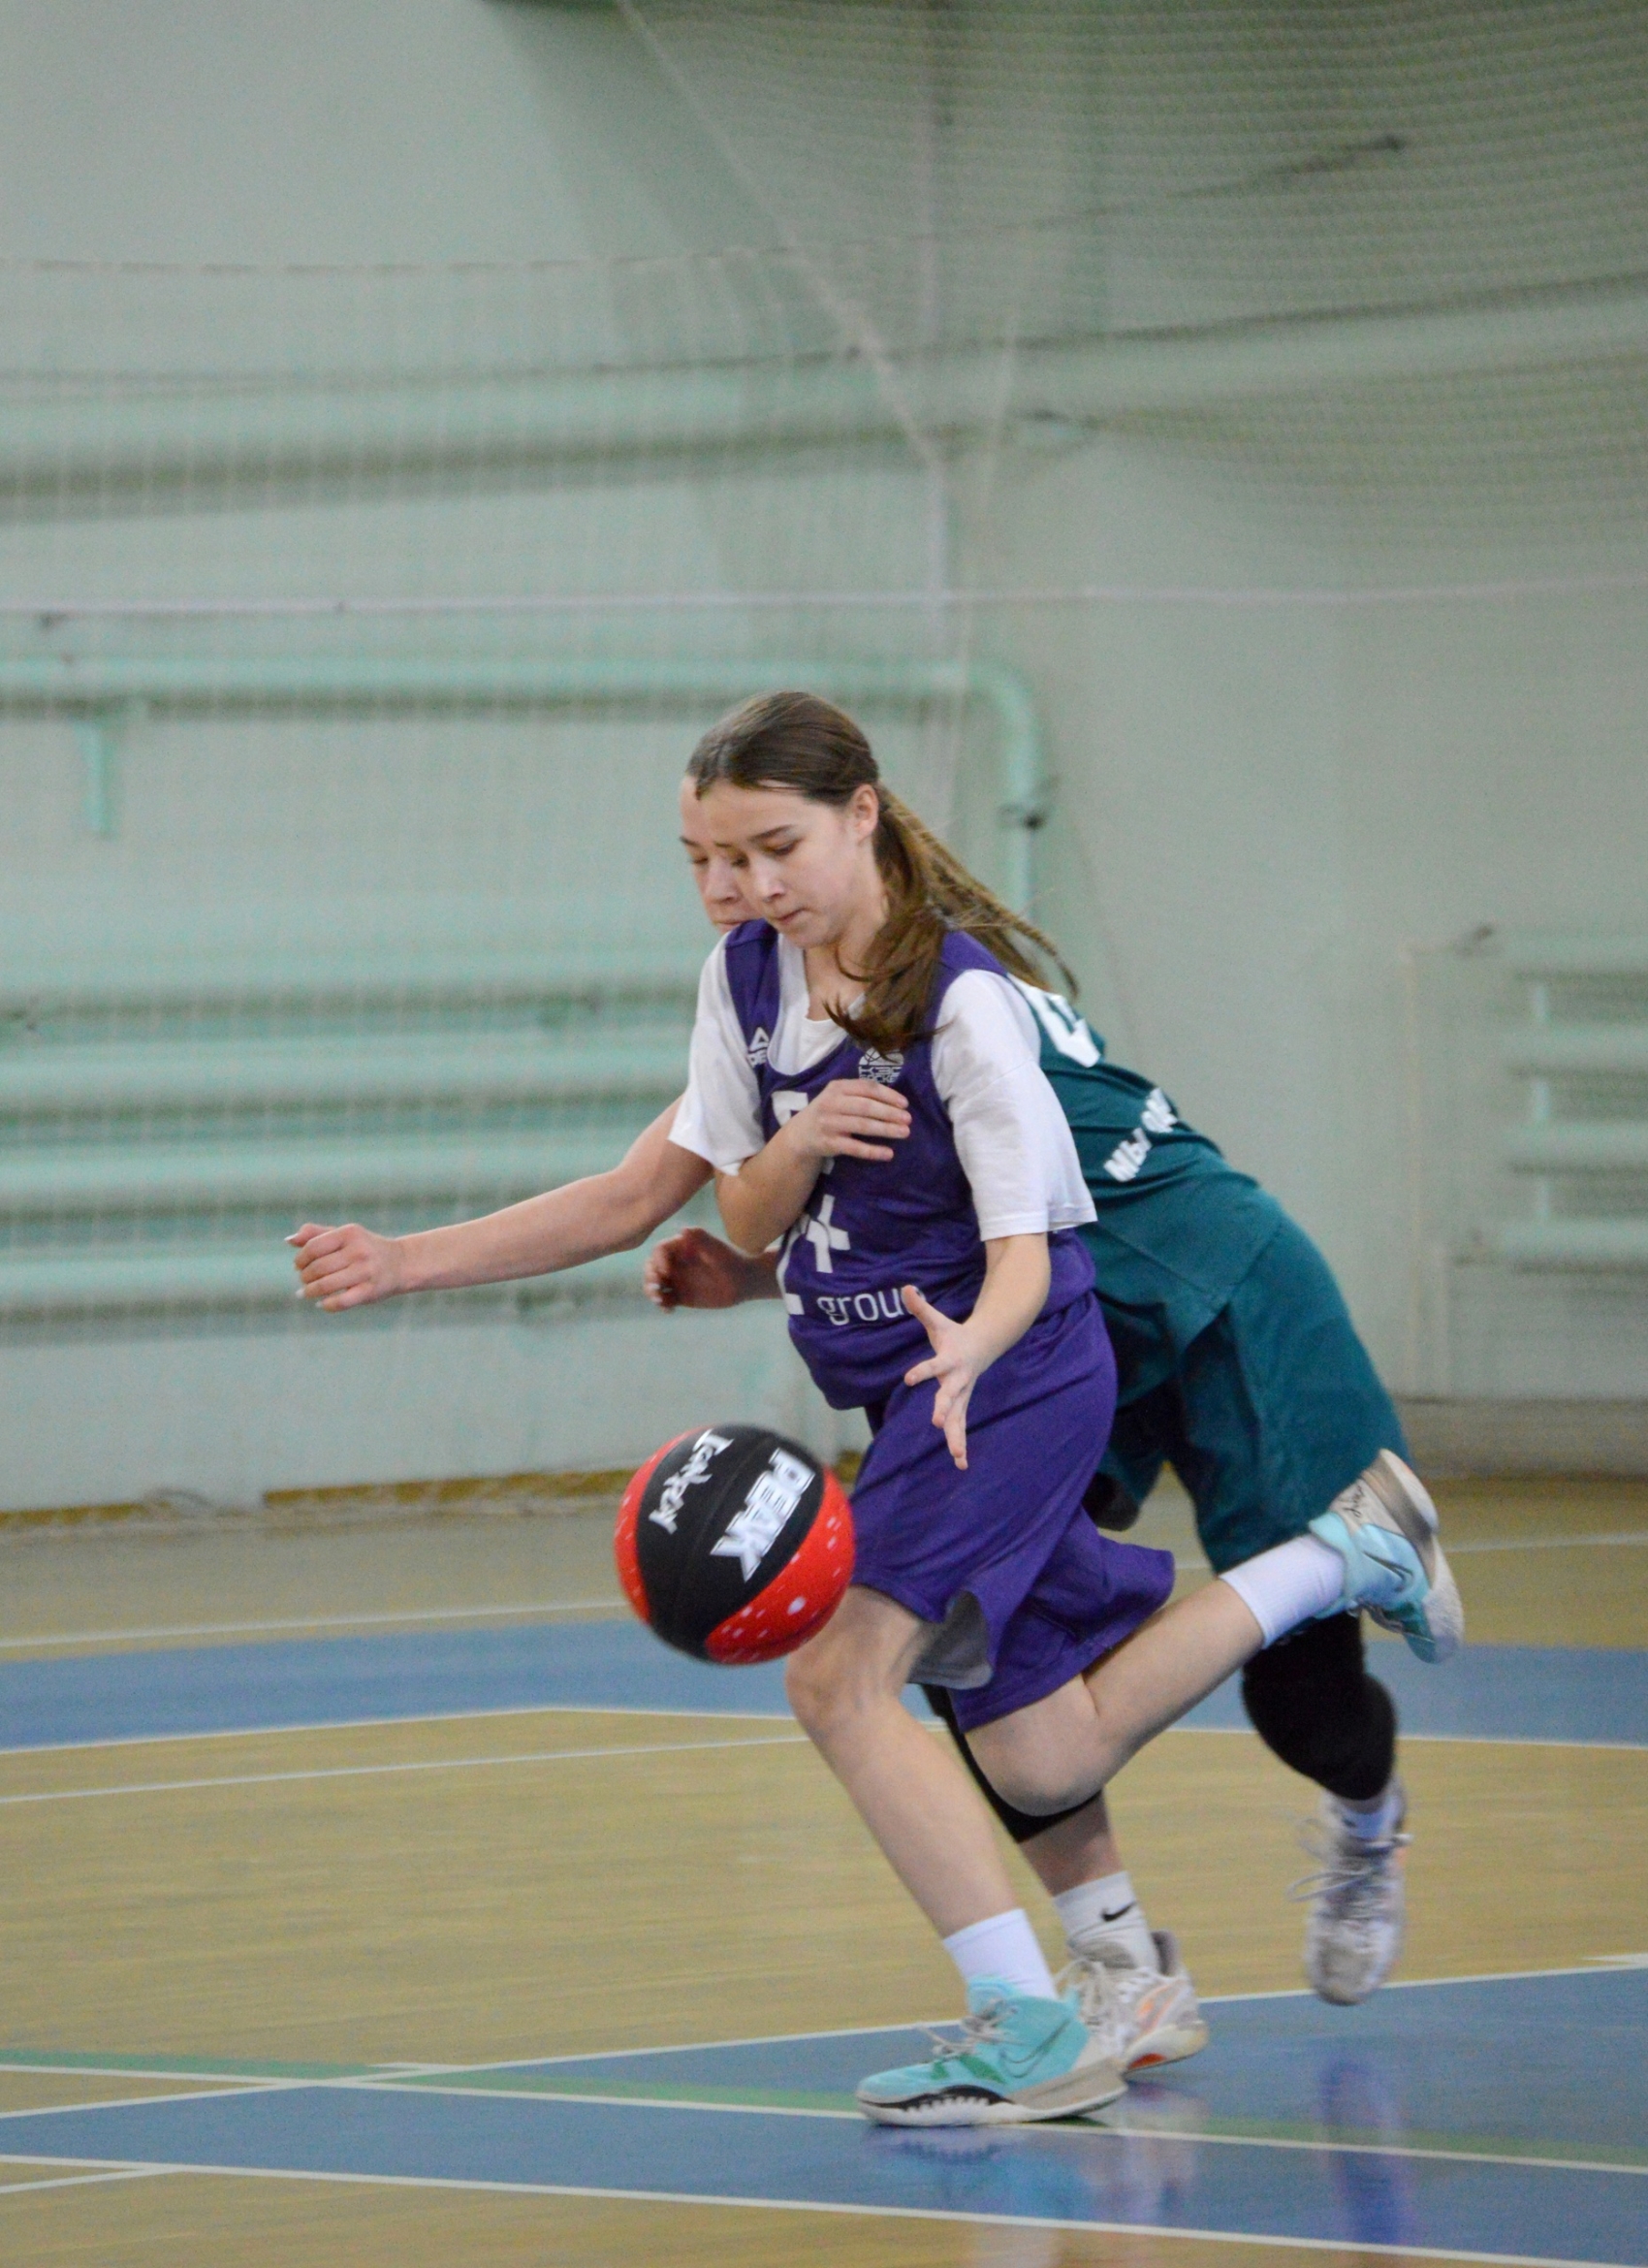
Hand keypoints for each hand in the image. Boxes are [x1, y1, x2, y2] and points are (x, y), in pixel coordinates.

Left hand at [288, 1221, 406, 1310]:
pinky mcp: (370, 1291)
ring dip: (310, 1291)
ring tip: (306, 1293)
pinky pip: (340, 1302)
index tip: (299, 1266)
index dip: (300, 1259)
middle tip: (304, 1280)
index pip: (313, 1247)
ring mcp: (365, 1272)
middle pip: (318, 1267)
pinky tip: (321, 1304)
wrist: (402, 1263)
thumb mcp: (344, 1236)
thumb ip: (316, 1234)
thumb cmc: (366, 1248)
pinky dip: (326, 1305)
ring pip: (325, 1285)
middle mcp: (359, 1251)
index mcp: (350, 1233)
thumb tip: (289, 1240)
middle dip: (305, 1276)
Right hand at [645, 1226, 775, 1309]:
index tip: (666, 1272)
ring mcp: (676, 1279)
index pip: (660, 1250)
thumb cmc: (732, 1261)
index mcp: (681, 1247)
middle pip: (652, 1267)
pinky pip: (665, 1299)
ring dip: (651, 1291)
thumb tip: (683, 1230)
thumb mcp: (718, 1250)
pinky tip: (669, 1310)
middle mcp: (675, 1262)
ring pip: (654, 1283)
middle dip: (650, 1276)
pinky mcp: (680, 1295)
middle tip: (657, 1288)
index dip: (658, 1260)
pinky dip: (662, 1305)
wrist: (745, 1281)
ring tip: (659, 1301)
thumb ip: (701, 1240)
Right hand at [787, 1078, 910, 1164]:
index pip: (867, 1088)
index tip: (905, 1104)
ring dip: (885, 1129)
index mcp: (837, 1087)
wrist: (801, 1134)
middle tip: (908, 1119)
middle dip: (889, 1113)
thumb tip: (896, 1101)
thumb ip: (860, 1094)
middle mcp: (831, 1103)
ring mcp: (829, 1123)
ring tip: (904, 1133)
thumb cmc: (829, 1112)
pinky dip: (872, 1151)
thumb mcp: (839, 1096)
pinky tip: (888, 1153)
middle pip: (866, 1107)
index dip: (888, 1095)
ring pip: (862, 1126)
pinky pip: (854, 1148)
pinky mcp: (828, 1143)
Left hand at [901, 1284, 984, 1469]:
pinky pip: (960, 1426)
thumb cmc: (954, 1335)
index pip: (934, 1365)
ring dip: (957, 1437)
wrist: (984, 1345)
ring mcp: (962, 1394)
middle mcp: (958, 1380)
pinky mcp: (962, 1405)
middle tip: (937, 1421)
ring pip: (959, 1418)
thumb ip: (921, 1308)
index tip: (908, 1378)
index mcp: (951, 1360)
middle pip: (951, 1396)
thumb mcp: (937, 1321)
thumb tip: (905, 1288)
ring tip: (957, 1457)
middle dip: (945, 1408)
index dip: (922, 1370)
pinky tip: (961, 1464)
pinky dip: (960, 1444)